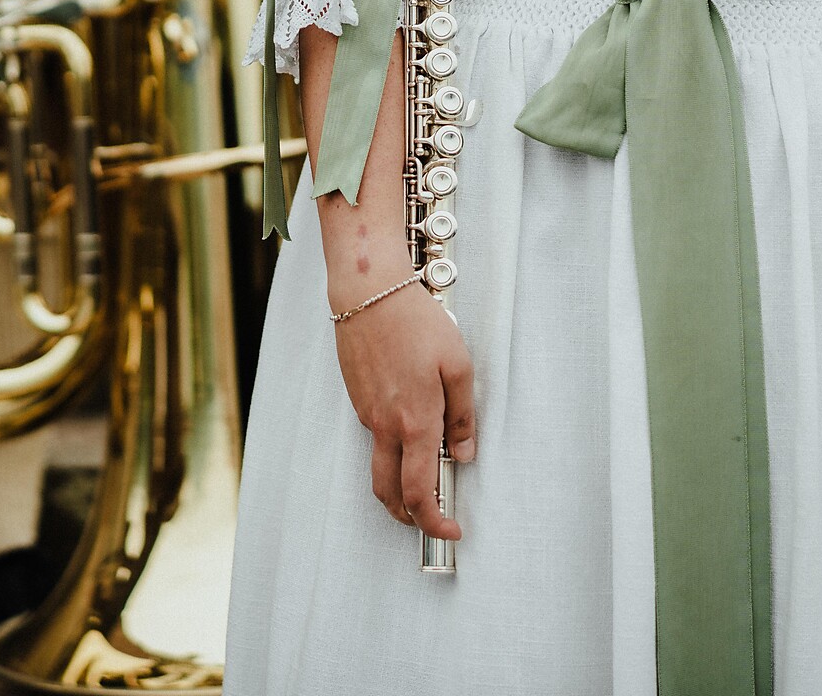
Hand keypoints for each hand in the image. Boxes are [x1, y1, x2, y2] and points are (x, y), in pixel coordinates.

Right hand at [331, 278, 475, 543]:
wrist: (368, 292)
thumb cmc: (417, 323)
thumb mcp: (458, 365)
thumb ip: (463, 415)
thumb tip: (464, 453)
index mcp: (415, 422)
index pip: (419, 492)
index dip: (435, 521)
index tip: (451, 530)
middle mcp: (385, 426)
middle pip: (388, 493)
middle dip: (409, 517)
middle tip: (432, 521)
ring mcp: (367, 414)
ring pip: (380, 465)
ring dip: (399, 483)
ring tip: (426, 475)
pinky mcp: (358, 399)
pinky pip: (374, 436)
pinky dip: (391, 448)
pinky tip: (410, 426)